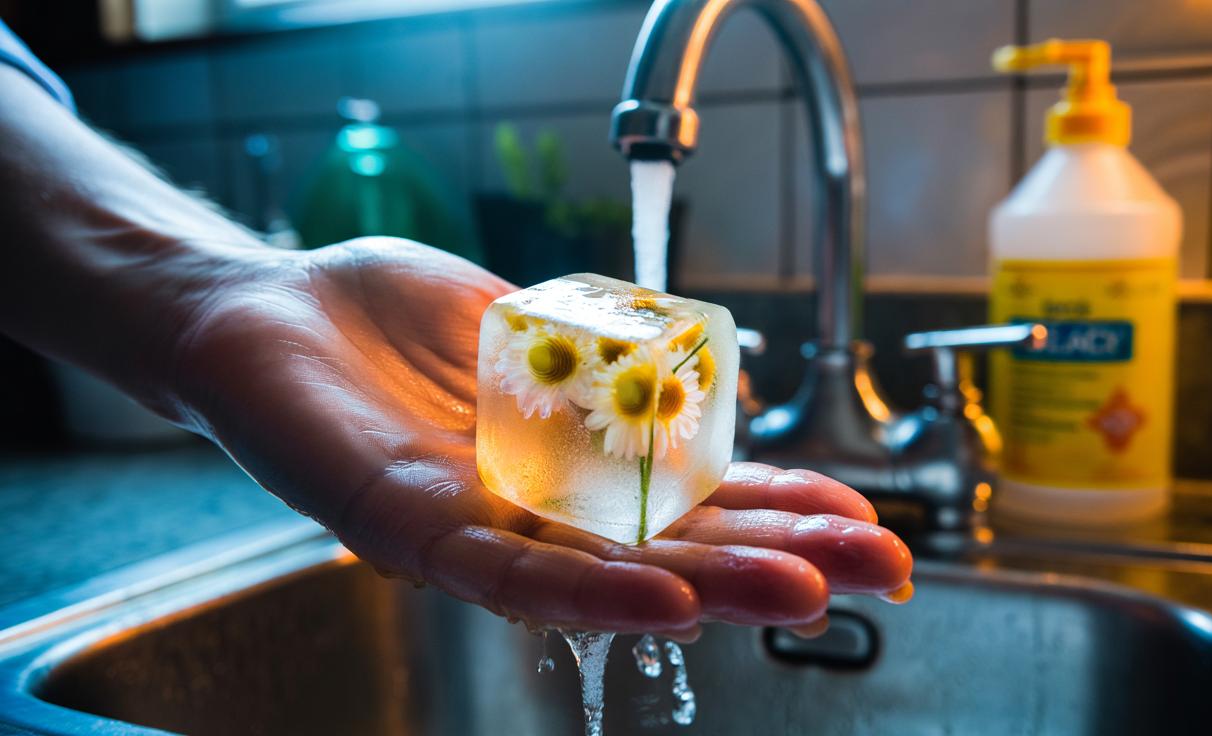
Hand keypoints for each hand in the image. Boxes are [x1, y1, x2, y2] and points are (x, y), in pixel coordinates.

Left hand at [171, 237, 912, 639]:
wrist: (256, 307)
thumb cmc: (382, 318)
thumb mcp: (523, 321)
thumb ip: (606, 356)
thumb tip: (707, 367)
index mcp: (568, 468)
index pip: (687, 497)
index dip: (776, 505)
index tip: (861, 512)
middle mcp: (531, 513)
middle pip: (666, 548)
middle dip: (776, 556)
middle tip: (883, 568)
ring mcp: (473, 528)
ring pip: (605, 573)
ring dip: (712, 586)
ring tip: (810, 593)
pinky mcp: (402, 528)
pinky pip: (503, 571)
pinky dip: (589, 593)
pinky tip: (668, 601)